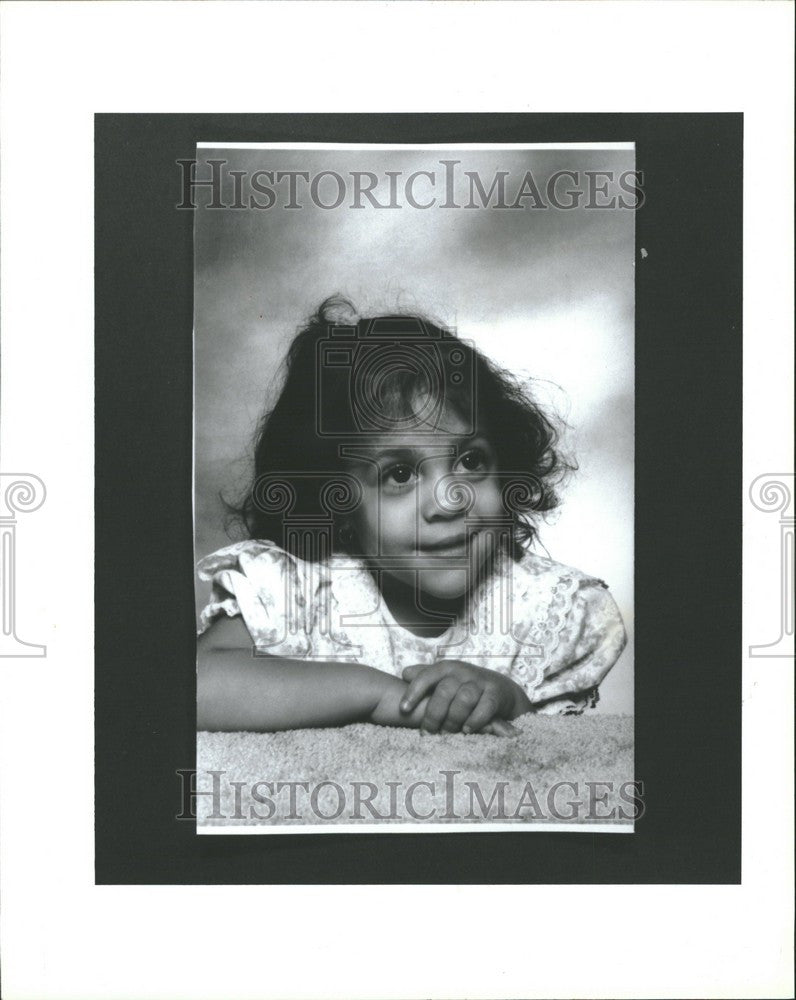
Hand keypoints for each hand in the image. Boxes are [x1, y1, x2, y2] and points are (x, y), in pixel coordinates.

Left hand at [369, 671, 517, 736]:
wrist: (499, 688)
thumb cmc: (464, 685)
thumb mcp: (445, 678)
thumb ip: (425, 675)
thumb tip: (404, 674)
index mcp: (447, 668)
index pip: (427, 676)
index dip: (414, 692)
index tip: (404, 709)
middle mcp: (463, 671)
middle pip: (444, 691)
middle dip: (434, 714)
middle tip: (427, 732)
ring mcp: (480, 682)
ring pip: (464, 699)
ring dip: (453, 719)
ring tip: (446, 733)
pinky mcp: (496, 694)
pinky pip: (485, 707)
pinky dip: (475, 720)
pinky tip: (466, 730)